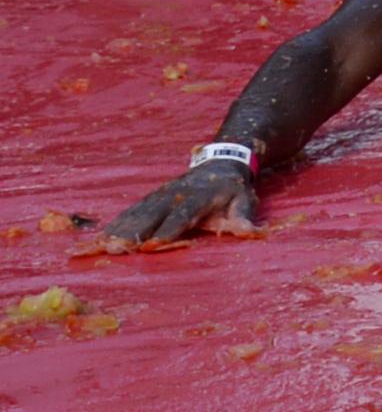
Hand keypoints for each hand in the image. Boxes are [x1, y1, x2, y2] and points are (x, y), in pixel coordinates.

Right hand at [105, 161, 260, 247]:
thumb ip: (244, 217)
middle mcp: (175, 195)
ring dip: (117, 229)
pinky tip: (99, 237)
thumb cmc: (234, 190)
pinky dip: (115, 224)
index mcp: (199, 197)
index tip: (152, 245)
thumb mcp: (245, 201)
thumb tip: (252, 232)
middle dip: (132, 233)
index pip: (182, 215)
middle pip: (151, 215)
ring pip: (136, 213)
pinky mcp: (151, 198)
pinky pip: (131, 211)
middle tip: (115, 249)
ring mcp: (160, 195)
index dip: (168, 230)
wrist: (222, 162)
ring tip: (99, 245)